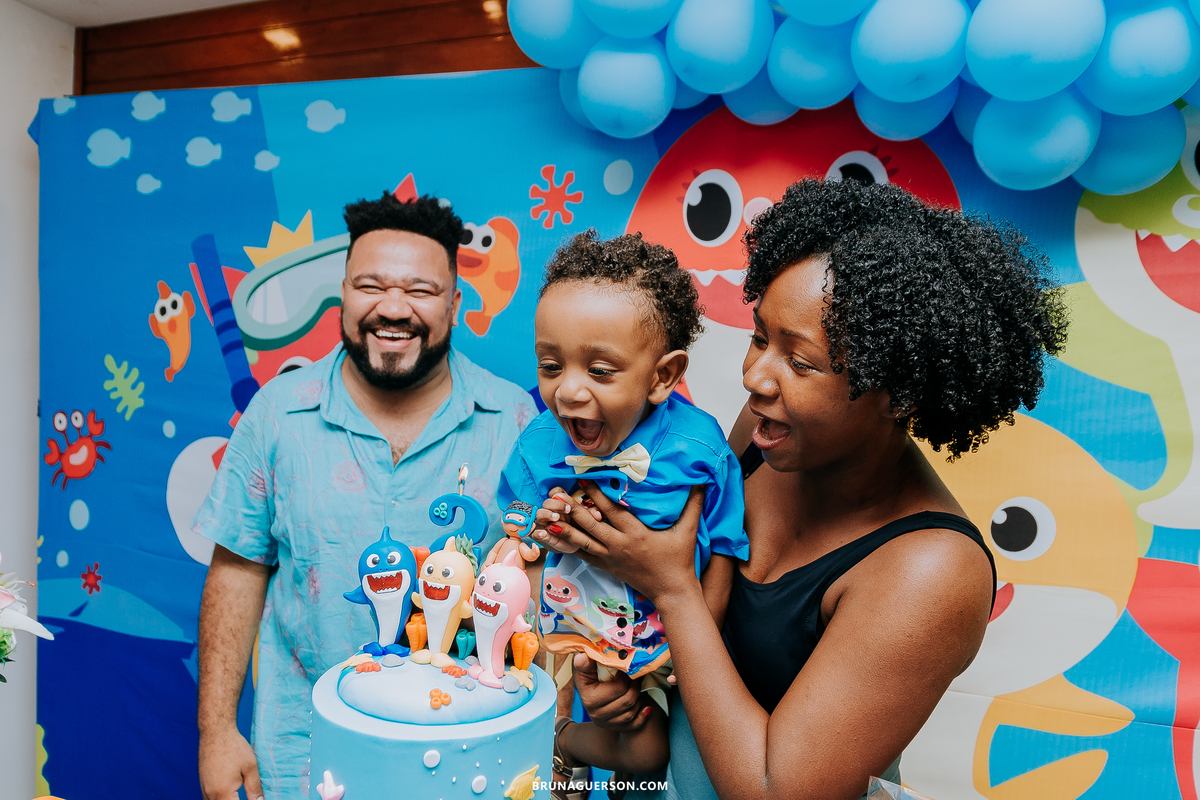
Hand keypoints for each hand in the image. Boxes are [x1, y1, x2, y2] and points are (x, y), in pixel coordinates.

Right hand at [199, 725, 262, 799]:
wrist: (216, 732)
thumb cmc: (234, 747)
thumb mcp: (250, 768)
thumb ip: (254, 789)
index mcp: (223, 793)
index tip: (255, 799)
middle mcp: (210, 795)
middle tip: (251, 796)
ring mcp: (204, 790)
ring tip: (239, 794)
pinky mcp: (203, 784)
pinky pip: (210, 798)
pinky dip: (220, 798)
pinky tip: (230, 794)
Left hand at [532, 481, 704, 604]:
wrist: (672, 592)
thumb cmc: (680, 560)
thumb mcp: (688, 531)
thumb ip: (693, 504)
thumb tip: (703, 480)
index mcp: (637, 534)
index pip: (612, 511)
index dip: (596, 494)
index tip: (582, 478)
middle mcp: (619, 546)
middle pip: (590, 525)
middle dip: (571, 509)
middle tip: (555, 493)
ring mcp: (610, 558)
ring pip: (581, 542)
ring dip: (562, 528)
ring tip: (544, 516)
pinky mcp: (605, 567)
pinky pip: (581, 555)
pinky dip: (565, 545)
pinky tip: (550, 538)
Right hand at [535, 488, 602, 554]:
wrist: (577, 547)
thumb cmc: (583, 530)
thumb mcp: (588, 521)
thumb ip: (592, 514)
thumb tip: (598, 516)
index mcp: (563, 505)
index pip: (556, 492)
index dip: (560, 494)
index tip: (570, 502)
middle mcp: (552, 512)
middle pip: (547, 502)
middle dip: (556, 504)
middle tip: (567, 509)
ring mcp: (545, 524)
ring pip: (540, 514)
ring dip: (547, 514)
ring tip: (555, 518)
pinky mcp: (542, 537)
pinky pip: (535, 534)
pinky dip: (538, 533)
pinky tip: (542, 533)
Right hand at [572, 653, 651, 731]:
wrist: (591, 692)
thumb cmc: (590, 675)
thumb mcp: (586, 668)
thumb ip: (585, 663)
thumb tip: (581, 658)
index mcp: (589, 699)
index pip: (618, 688)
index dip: (627, 676)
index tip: (629, 667)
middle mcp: (596, 714)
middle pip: (627, 701)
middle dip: (636, 686)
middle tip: (638, 675)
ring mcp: (605, 723)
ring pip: (631, 713)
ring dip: (639, 698)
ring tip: (639, 686)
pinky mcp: (615, 728)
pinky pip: (633, 725)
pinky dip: (642, 716)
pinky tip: (647, 707)